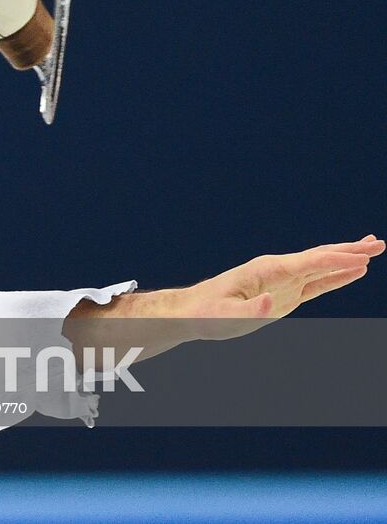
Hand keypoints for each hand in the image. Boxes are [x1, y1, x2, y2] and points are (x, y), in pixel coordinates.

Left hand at [64, 234, 382, 359]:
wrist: (191, 312)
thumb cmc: (205, 313)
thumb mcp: (224, 315)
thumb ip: (249, 310)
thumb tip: (272, 303)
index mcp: (267, 270)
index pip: (309, 262)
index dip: (336, 259)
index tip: (364, 256)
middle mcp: (277, 270)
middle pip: (320, 257)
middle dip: (349, 251)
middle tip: (379, 243)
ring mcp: (282, 281)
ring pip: (321, 267)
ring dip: (347, 259)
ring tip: (373, 249)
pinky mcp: (283, 294)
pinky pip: (316, 283)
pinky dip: (335, 275)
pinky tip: (352, 271)